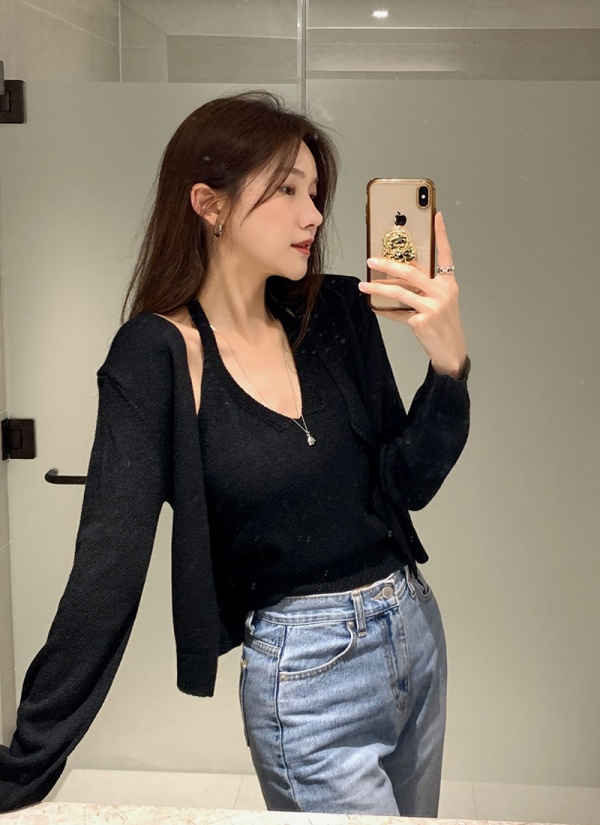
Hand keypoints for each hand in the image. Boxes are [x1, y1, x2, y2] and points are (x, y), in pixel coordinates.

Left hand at [358, 212, 467, 377]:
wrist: (451, 349)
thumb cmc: (444, 322)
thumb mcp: (441, 300)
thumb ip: (425, 286)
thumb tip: (398, 274)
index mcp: (448, 282)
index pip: (446, 254)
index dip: (441, 235)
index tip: (436, 217)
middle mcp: (442, 292)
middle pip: (411, 272)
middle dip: (388, 265)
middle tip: (371, 261)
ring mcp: (432, 306)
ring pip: (399, 292)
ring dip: (378, 289)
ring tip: (364, 286)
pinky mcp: (422, 321)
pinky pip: (397, 313)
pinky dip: (385, 310)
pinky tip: (375, 307)